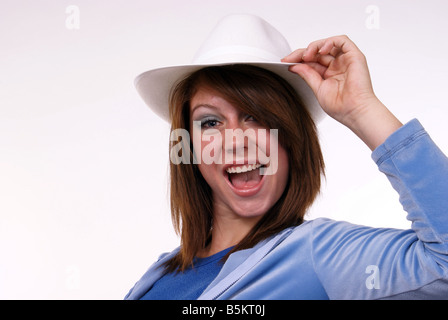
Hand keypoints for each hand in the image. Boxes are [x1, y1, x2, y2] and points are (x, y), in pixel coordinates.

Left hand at [283, 35, 401, 149]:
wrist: (354, 111)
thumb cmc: (341, 106)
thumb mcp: (317, 88)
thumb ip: (307, 74)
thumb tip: (293, 65)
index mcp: (329, 74)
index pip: (312, 61)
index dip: (298, 59)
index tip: (285, 62)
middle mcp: (337, 66)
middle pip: (318, 51)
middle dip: (302, 53)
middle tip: (290, 58)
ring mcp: (346, 60)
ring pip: (328, 44)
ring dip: (315, 46)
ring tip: (306, 55)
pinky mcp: (354, 56)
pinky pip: (342, 41)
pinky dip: (329, 42)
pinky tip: (320, 51)